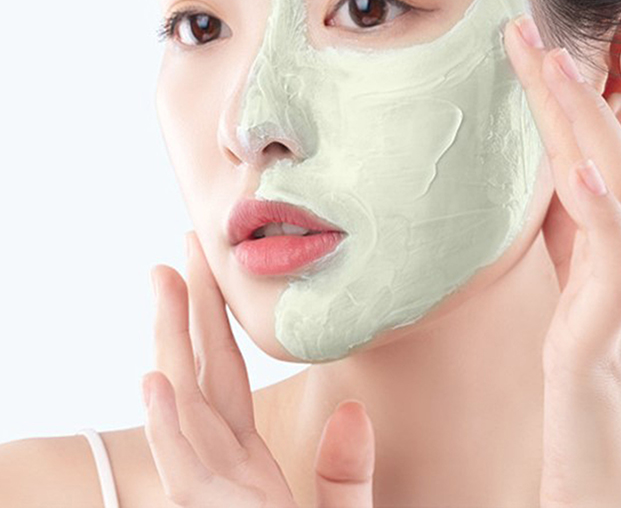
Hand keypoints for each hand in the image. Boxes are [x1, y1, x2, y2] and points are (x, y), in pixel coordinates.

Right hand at [142, 230, 375, 506]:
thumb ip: (347, 473)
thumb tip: (352, 413)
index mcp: (250, 462)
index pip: (226, 375)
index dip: (213, 319)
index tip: (212, 268)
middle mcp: (225, 470)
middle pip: (200, 376)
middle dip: (185, 311)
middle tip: (181, 250)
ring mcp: (215, 497)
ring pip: (186, 409)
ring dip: (171, 342)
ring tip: (165, 281)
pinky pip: (186, 473)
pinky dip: (168, 428)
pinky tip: (155, 380)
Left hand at [504, 15, 620, 507]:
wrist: (613, 488)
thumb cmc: (596, 389)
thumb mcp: (586, 296)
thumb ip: (580, 241)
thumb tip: (561, 184)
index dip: (601, 100)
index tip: (560, 49)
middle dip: (607, 87)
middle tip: (568, 27)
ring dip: (594, 118)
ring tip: (562, 60)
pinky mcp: (611, 335)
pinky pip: (616, 260)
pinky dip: (599, 209)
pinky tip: (577, 167)